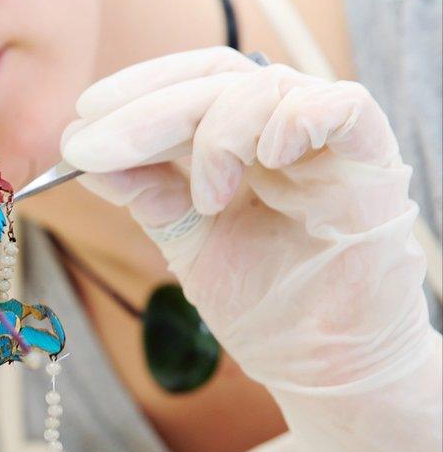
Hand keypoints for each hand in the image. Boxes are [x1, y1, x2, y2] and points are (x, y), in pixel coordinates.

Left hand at [61, 47, 441, 451]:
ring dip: (217, 136)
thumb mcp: (186, 240)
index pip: (188, 87)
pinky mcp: (370, 160)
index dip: (137, 90)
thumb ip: (146, 193)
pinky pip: (339, 107)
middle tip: (89, 147)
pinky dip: (295, 121)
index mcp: (239, 143)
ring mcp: (324, 144)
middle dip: (147, 113)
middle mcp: (278, 131)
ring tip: (206, 199)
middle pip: (214, 83)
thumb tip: (85, 156)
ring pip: (264, 88)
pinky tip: (269, 156)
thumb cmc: (262, 305)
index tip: (82, 116)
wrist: (322, 368)